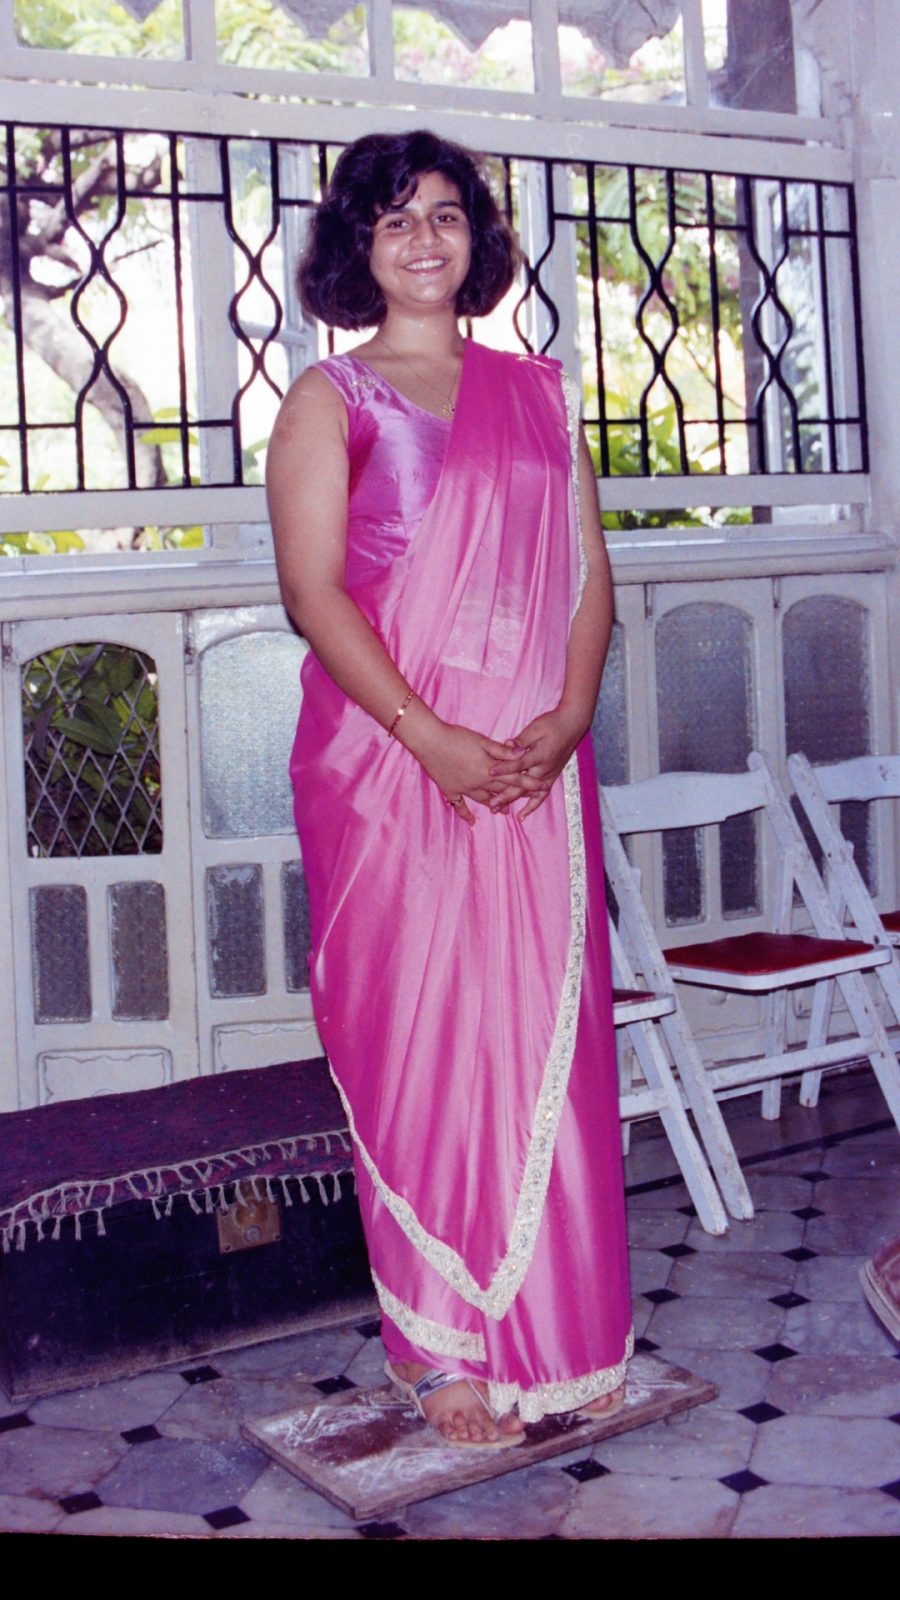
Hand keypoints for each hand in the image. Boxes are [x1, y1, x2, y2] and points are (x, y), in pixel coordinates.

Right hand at [404, 715, 525, 825]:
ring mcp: (464, 789)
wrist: (429, 741)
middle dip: (517, 795)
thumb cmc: (456, 737)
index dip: (530, 783)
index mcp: (489, 769)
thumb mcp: (482, 741)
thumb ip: (502, 751)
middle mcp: (479, 783)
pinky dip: (466, 814)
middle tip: (530, 799)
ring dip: (496, 805)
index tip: (543, 787)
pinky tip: (472, 821)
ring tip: (504, 811)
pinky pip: (460, 806)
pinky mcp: (450, 790)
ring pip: (485, 800)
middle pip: (503, 791)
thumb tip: (522, 754)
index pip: (515, 778)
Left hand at [487, 705, 587, 818]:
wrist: (572, 724)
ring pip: (529, 793)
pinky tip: (522, 815)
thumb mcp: (535, 728)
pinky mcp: (552, 776)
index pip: (518, 764)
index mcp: (539, 755)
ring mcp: (549, 774)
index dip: (504, 768)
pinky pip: (541, 795)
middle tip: (491, 804)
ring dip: (514, 801)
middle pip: (522, 785)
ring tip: (499, 810)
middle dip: (505, 795)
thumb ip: (521, 740)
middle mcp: (544, 768)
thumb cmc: (552, 723)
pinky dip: (532, 805)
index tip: (490, 773)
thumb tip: (507, 746)